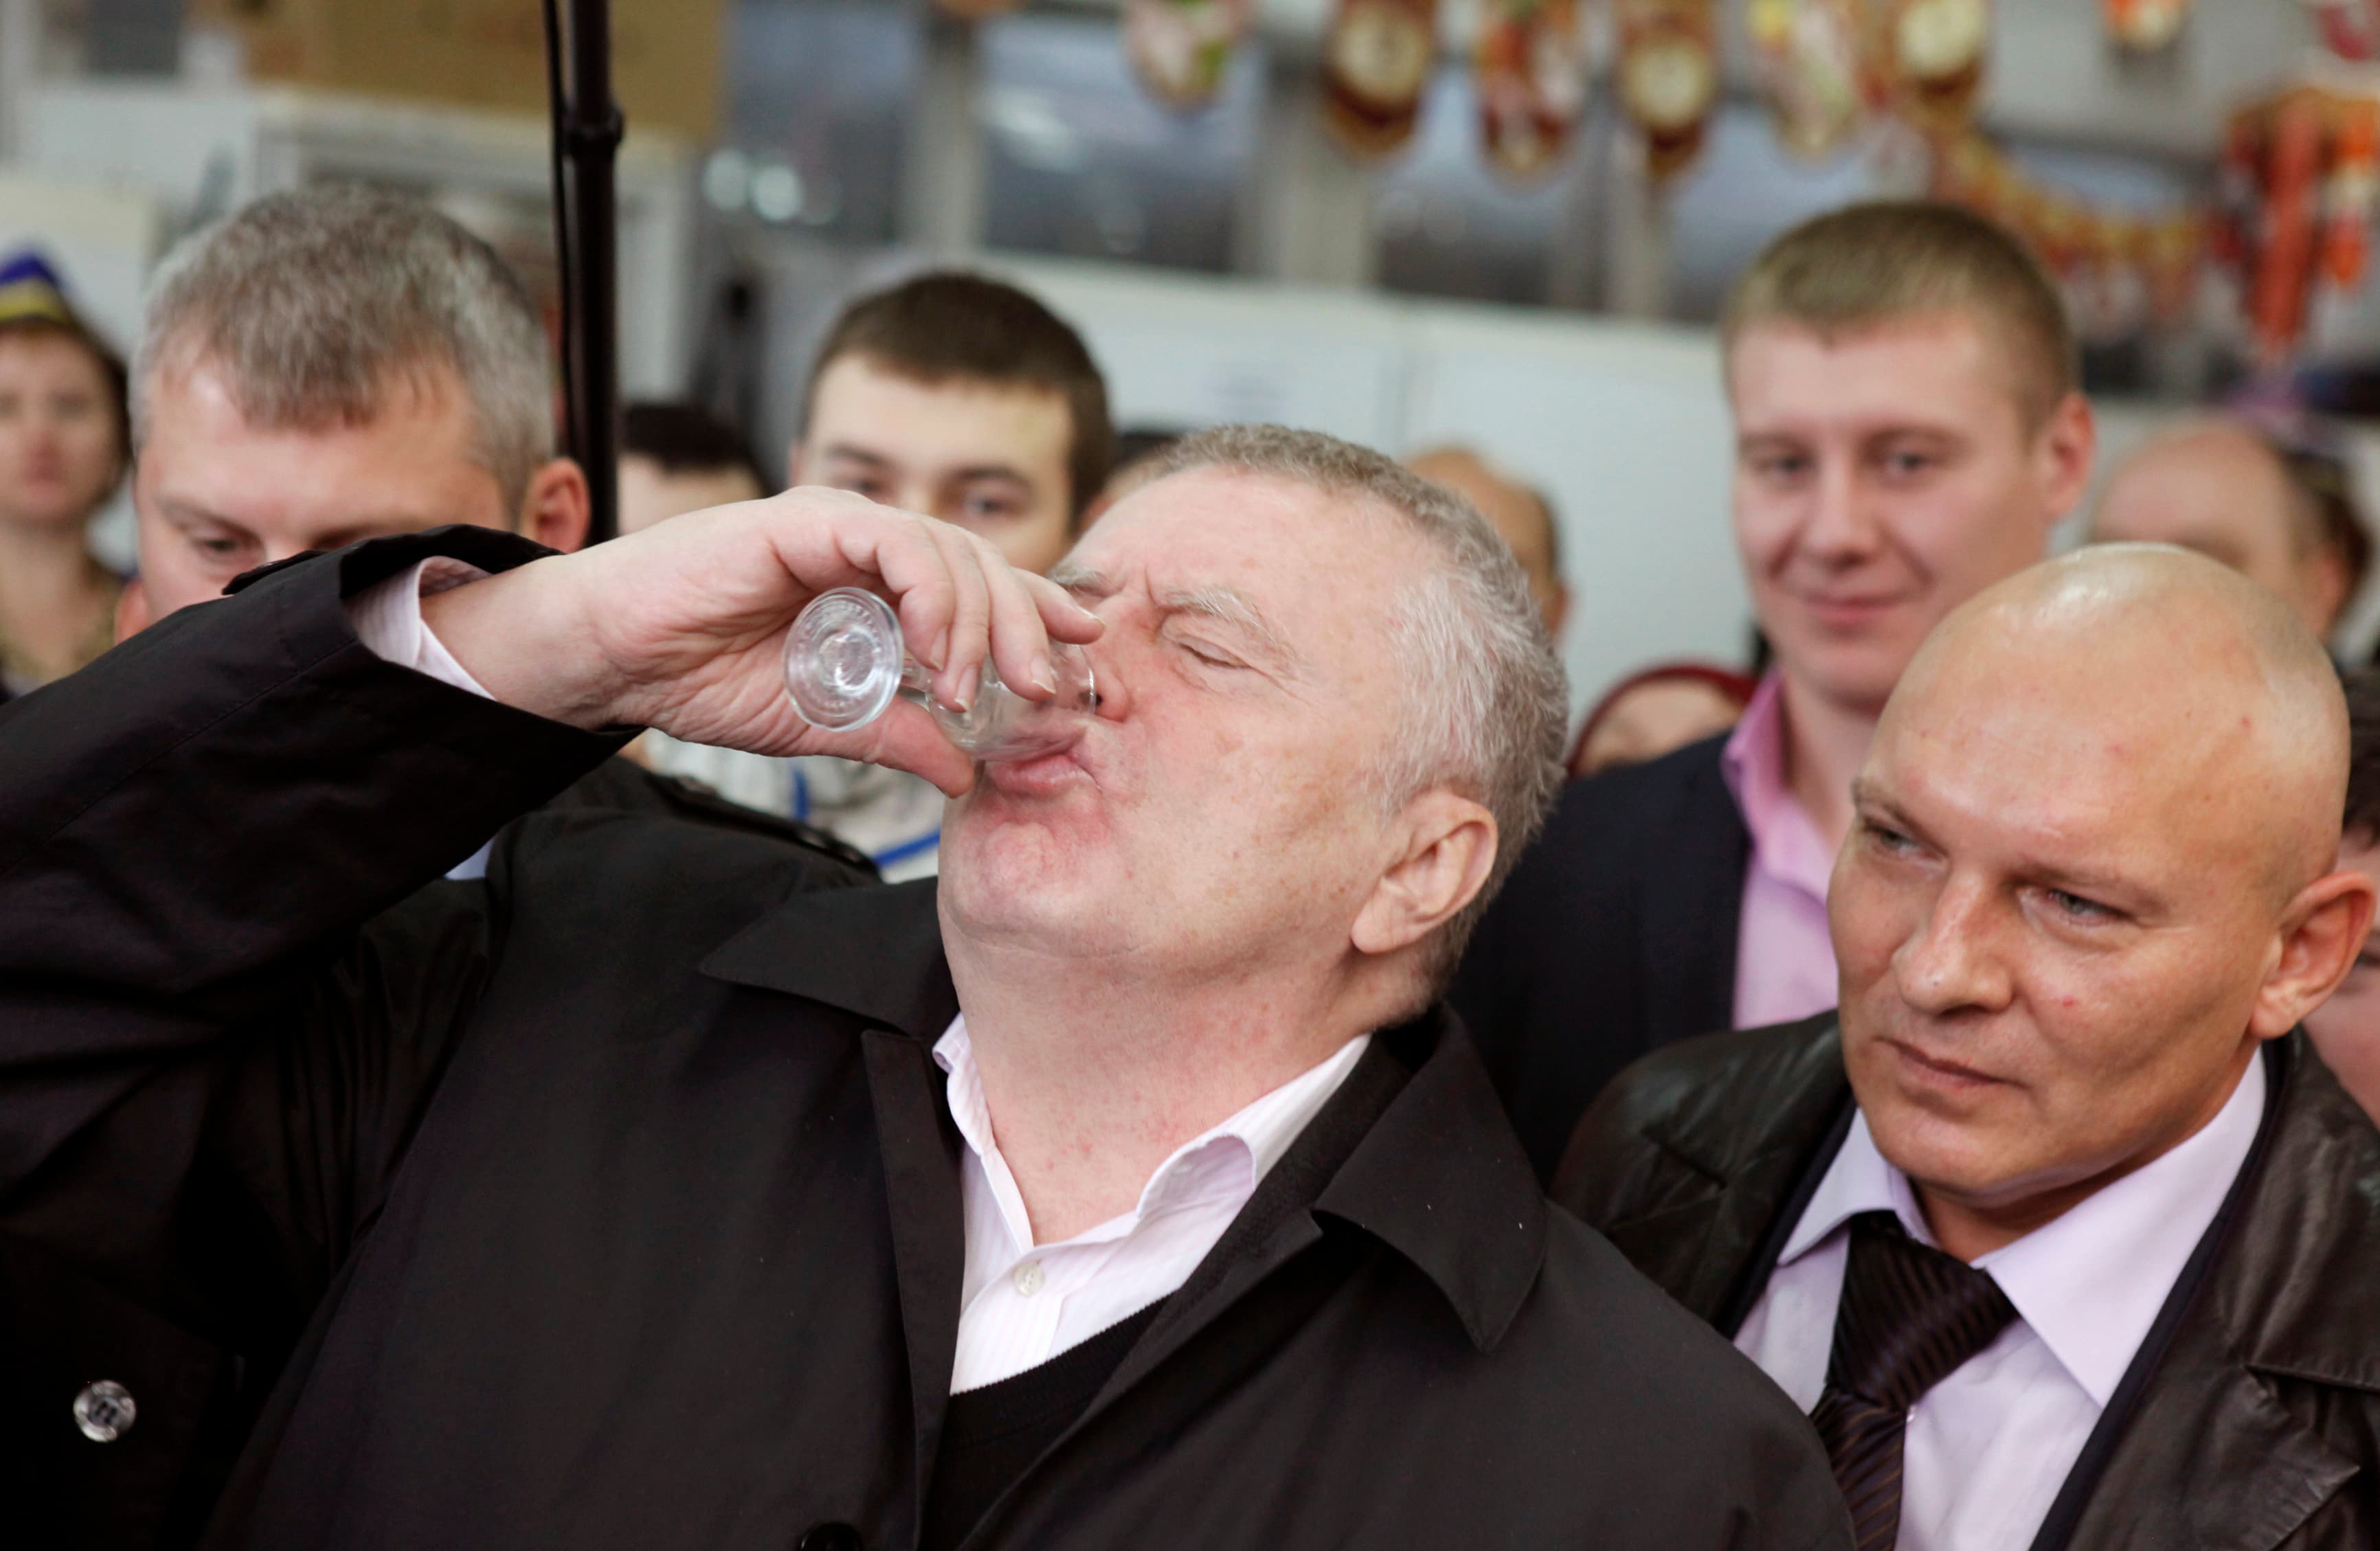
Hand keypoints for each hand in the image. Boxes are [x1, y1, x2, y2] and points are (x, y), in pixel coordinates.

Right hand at [419, 488, 1100, 795]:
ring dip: (976, 622)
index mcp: (880, 585)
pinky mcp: (811, 519)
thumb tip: (968, 773)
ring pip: (952, 550)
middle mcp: (870, 545)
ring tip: (968, 689)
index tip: (1085, 653)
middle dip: (1025, 626)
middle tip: (1043, 689)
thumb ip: (899, 735)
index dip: (1038, 613)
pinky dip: (930, 593)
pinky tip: (933, 650)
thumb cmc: (703, 676)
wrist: (616, 656)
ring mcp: (843, 524)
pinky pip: (898, 541)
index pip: (982, 587)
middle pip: (984, 565)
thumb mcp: (825, 723)